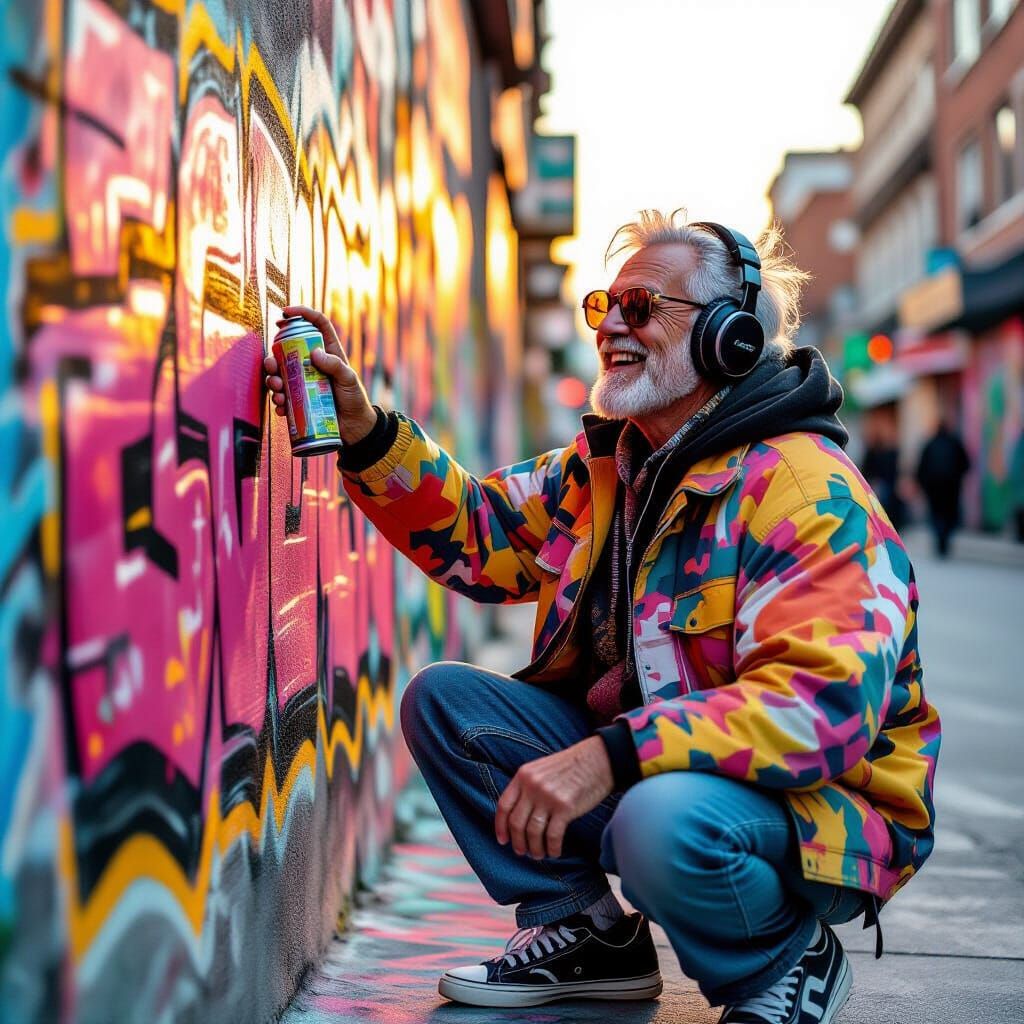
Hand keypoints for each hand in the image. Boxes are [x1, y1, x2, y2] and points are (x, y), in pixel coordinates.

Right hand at [263, 305, 376, 443]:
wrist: (355, 427)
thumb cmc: (355, 399)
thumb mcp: (349, 379)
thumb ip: (335, 366)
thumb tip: (314, 353)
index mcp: (327, 351)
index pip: (315, 324)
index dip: (301, 313)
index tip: (285, 312)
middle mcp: (312, 364)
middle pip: (286, 352)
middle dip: (272, 357)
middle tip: (271, 366)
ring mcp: (304, 382)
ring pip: (280, 376)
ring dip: (273, 381)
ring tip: (278, 391)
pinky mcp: (299, 400)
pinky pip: (283, 397)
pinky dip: (278, 401)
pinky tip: (282, 407)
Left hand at [495, 736, 614, 859]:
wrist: (598, 759)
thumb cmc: (571, 765)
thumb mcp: (541, 768)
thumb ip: (528, 786)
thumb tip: (519, 813)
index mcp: (523, 775)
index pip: (504, 805)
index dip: (500, 826)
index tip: (503, 840)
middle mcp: (532, 786)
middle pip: (517, 822)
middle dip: (518, 842)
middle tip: (522, 852)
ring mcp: (548, 797)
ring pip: (533, 832)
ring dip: (534, 848)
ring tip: (538, 854)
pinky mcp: (565, 808)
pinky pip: (553, 835)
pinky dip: (552, 848)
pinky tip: (555, 852)